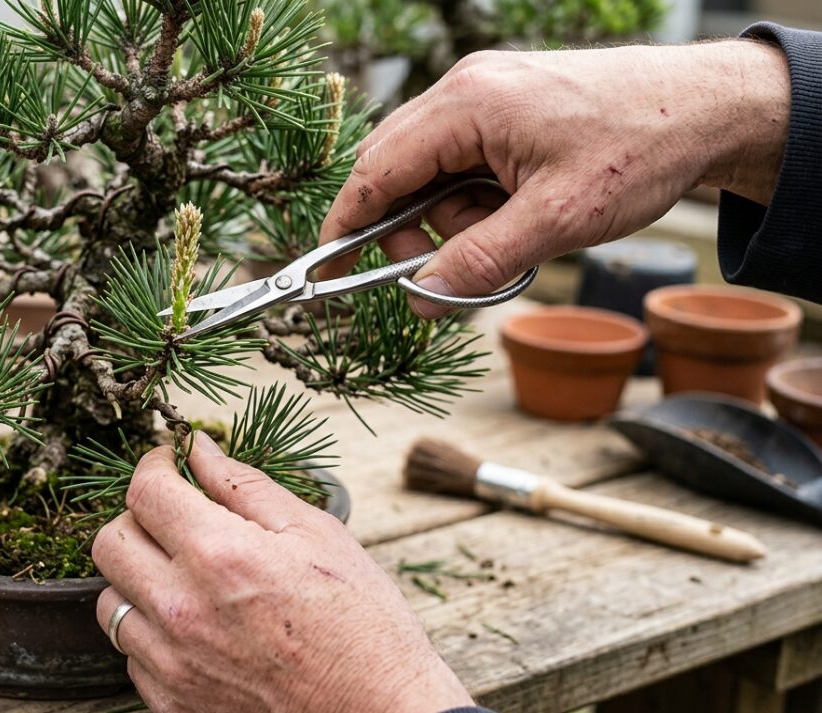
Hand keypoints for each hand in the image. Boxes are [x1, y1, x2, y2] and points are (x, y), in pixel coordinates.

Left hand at [92, 432, 472, 712]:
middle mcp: (181, 608)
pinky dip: (154, 633)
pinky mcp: (172, 703)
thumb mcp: (314, 533)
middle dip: (137, 517)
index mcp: (218, 555)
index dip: (153, 465)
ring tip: (186, 578)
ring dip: (138, 578)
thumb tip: (199, 450)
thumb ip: (245, 486)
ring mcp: (171, 662)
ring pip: (110, 601)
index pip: (144, 492)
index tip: (169, 462)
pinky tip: (198, 627)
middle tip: (173, 517)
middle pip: (109, 542)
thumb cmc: (360, 622)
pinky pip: (133, 655)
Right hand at [318, 41, 790, 317]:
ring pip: (431, 175)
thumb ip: (480, 261)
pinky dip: (477, 202)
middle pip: (396, 172)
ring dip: (456, 220)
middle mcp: (466, 91)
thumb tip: (420, 297)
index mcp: (468, 104)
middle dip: (413, 231)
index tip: (325, 270)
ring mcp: (485, 96)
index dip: (345, 225)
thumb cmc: (640, 148)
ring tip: (515, 232)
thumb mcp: (557, 220)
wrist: (710, 106)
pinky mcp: (504, 109)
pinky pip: (462, 165)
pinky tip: (519, 212)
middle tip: (448, 270)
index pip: (376, 170)